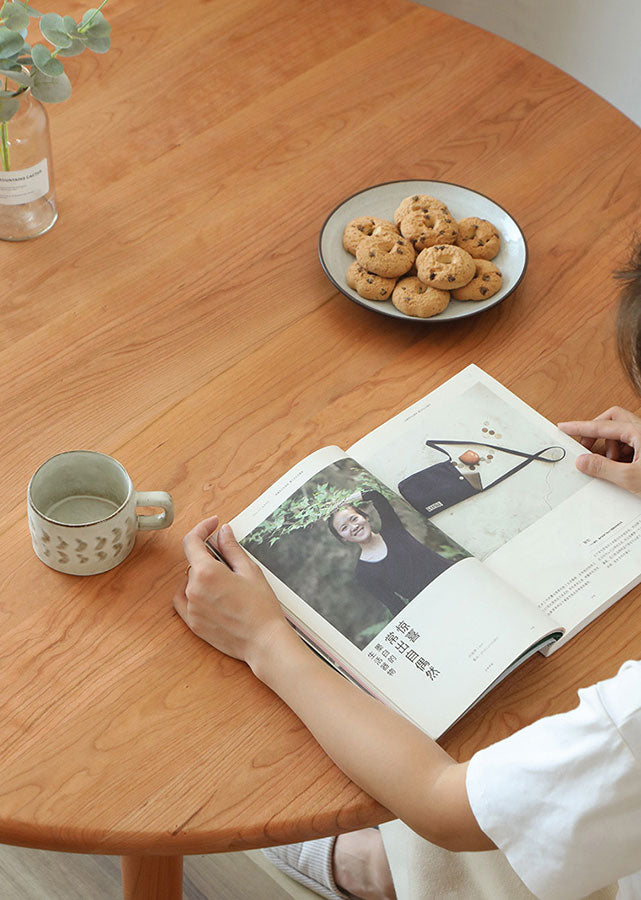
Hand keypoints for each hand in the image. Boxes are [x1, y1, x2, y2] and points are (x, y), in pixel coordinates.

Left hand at [173, 515, 292, 670]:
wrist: (263, 641)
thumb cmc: (261, 607)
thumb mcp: (249, 570)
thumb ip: (231, 549)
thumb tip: (222, 532)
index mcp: (206, 572)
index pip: (192, 541)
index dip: (202, 528)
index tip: (213, 524)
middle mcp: (192, 589)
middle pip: (194, 562)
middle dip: (209, 556)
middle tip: (231, 561)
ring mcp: (190, 607)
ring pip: (190, 581)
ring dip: (202, 576)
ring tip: (226, 583)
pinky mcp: (192, 623)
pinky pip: (183, 601)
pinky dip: (192, 592)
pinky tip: (208, 593)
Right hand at [558, 407, 640, 492]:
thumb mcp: (630, 477)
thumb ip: (604, 468)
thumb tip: (583, 461)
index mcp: (639, 431)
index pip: (601, 426)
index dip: (579, 427)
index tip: (564, 427)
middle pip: (612, 419)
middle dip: (595, 431)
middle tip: (585, 445)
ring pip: (620, 432)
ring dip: (610, 446)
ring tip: (611, 464)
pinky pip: (628, 444)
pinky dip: (620, 453)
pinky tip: (621, 467)